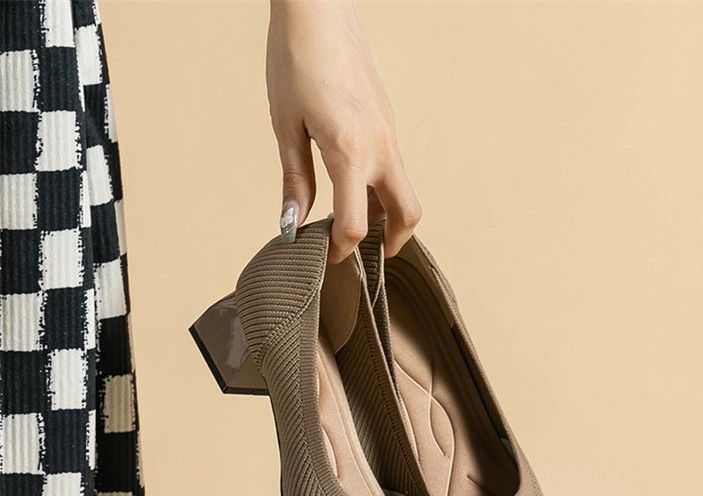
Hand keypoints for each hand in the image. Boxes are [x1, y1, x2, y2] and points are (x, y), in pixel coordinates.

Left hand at [266, 0, 421, 262]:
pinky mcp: (387, 121)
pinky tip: (353, 184)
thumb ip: (296, 181)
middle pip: (408, 214)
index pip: (357, 225)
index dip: (341, 250)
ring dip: (387, 214)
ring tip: (355, 219)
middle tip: (368, 253)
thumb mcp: (286, 126)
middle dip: (394, 242)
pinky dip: (382, 188)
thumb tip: (294, 225)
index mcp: (350, 152)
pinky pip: (394, 167)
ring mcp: (389, 133)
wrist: (319, 8)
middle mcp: (380, 147)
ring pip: (404, 190)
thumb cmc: (295, 59)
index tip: (326, 256)